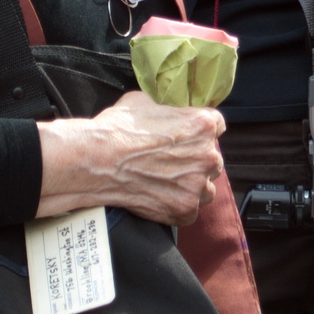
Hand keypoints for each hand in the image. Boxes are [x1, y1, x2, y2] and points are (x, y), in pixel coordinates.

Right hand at [36, 91, 225, 224]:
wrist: (97, 160)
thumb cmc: (119, 128)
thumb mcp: (146, 102)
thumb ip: (166, 110)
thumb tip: (165, 114)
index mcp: (202, 124)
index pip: (217, 126)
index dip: (200, 131)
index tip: (189, 137)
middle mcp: (207, 155)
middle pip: (212, 158)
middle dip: (196, 160)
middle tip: (173, 163)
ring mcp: (197, 185)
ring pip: (206, 188)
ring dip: (191, 186)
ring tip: (168, 184)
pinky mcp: (184, 209)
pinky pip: (191, 211)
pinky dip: (178, 207)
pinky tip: (161, 199)